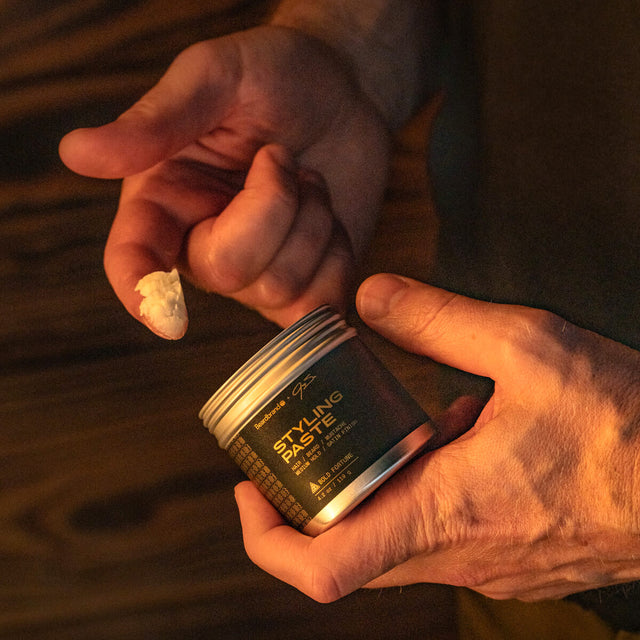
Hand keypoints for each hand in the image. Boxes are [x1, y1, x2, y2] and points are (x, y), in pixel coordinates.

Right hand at [59, 25, 389, 331]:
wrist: (343, 94)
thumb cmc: (273, 77)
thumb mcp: (215, 77)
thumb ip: (157, 120)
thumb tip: (76, 153)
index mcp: (165, 197)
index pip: (135, 258)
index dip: (142, 291)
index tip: (167, 322)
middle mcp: (204, 243)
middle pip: (227, 271)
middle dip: (271, 208)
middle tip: (280, 157)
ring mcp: (258, 270)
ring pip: (281, 286)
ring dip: (312, 221)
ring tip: (308, 179)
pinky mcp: (305, 282)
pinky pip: (320, 302)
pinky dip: (336, 258)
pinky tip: (330, 219)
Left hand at [234, 273, 639, 601]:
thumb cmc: (627, 423)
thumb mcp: (525, 346)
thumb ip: (437, 319)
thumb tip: (371, 296)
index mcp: (448, 511)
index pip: (326, 568)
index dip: (268, 539)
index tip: (249, 492)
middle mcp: (459, 557)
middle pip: (347, 556)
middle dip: (308, 505)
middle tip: (296, 451)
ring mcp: (486, 569)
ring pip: (393, 547)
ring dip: (369, 494)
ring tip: (378, 434)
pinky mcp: (509, 563)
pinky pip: (439, 542)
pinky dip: (419, 498)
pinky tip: (449, 443)